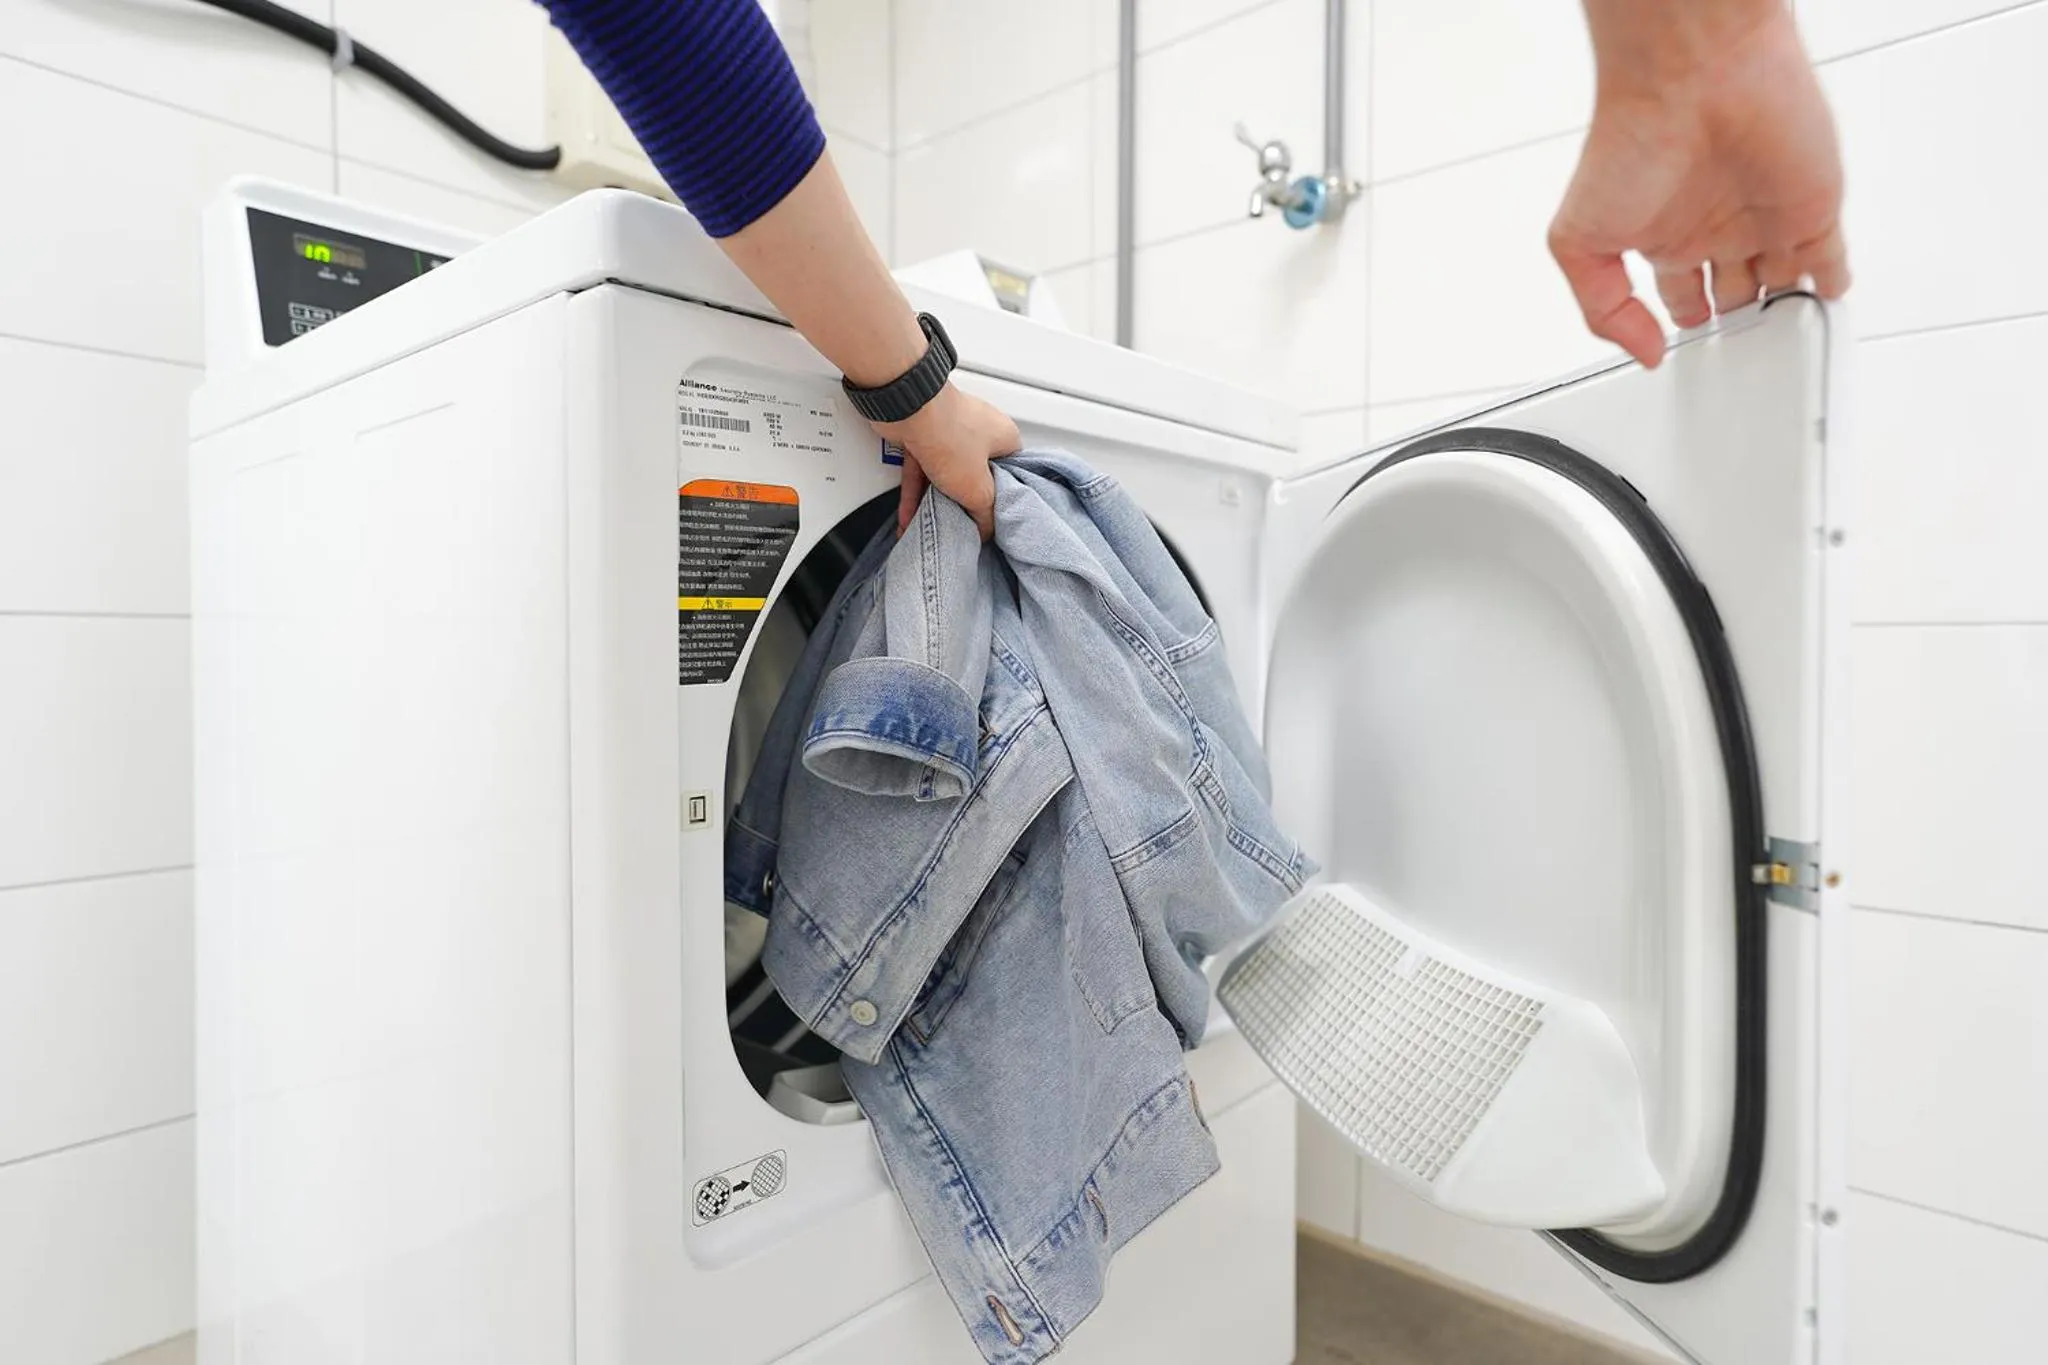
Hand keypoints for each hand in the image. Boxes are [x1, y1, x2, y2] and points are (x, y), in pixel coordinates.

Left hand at [874, 385, 1021, 536]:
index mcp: (1004, 437)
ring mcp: (949, 432)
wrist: (905, 410)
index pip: (1012, 473)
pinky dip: (915, 493)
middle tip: (963, 525)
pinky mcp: (921, 436)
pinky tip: (909, 516)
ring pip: (945, 475)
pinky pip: (921, 470)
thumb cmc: (949, 436)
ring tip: (931, 525)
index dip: (1003, 498)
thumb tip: (986, 528)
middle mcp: (979, 431)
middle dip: (964, 503)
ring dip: (934, 502)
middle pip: (975, 476)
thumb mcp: (978, 489)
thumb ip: (986, 513)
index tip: (994, 518)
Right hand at [1550, 3, 1847, 367]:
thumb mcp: (1578, 241)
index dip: (1684, 323)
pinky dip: (1832, 282)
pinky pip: (1830, 255)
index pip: (1680, 295)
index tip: (1685, 346)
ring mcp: (1765, 216)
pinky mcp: (1812, 206)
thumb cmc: (1630, 138)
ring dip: (1782, 306)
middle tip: (1741, 346)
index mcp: (1663, 236)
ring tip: (1784, 336)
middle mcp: (1715, 226)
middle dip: (1736, 317)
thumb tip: (1644, 350)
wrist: (1690, 78)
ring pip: (1780, 278)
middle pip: (1734, 290)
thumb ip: (1603, 309)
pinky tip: (1829, 299)